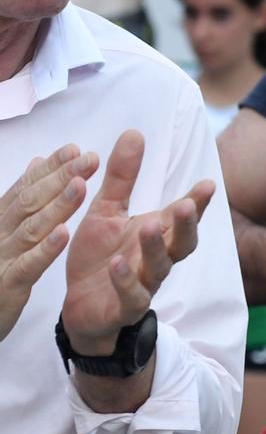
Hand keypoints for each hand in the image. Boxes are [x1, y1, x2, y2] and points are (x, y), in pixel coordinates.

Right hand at [0, 145, 94, 340]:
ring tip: (80, 185)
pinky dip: (46, 248)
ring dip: (56, 205)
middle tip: (87, 158)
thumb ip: (19, 199)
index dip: (51, 168)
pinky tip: (64, 232)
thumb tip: (37, 163)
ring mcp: (1, 258)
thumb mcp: (5, 231)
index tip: (76, 149)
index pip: (26, 187)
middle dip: (59, 178)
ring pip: (31, 228)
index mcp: (0, 220)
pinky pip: (29, 264)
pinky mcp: (8, 284)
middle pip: (30, 201)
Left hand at [61, 131, 211, 354]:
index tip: (207, 183)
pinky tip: (117, 265)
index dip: (197, 202)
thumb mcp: (106, 210)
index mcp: (156, 234)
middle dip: (186, 225)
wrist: (80, 307)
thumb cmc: (99, 256)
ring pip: (160, 267)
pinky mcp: (123, 308)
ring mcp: (144, 284)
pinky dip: (126, 281)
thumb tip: (134, 132)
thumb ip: (122, 177)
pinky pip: (132, 296)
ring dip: (156, 248)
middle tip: (185, 205)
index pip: (182, 217)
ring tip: (149, 226)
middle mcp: (156, 259)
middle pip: (182, 243)